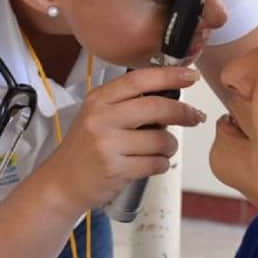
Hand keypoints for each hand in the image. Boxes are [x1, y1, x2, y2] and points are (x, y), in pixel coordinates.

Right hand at [41, 66, 205, 209]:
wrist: (63, 182)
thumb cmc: (85, 148)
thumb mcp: (96, 116)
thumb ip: (127, 103)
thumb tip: (171, 94)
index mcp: (98, 100)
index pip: (138, 79)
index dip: (169, 76)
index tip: (190, 75)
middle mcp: (101, 119)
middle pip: (155, 107)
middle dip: (183, 112)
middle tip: (195, 117)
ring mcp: (107, 145)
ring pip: (160, 139)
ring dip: (170, 146)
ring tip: (162, 149)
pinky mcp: (115, 169)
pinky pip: (155, 163)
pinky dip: (161, 164)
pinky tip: (152, 164)